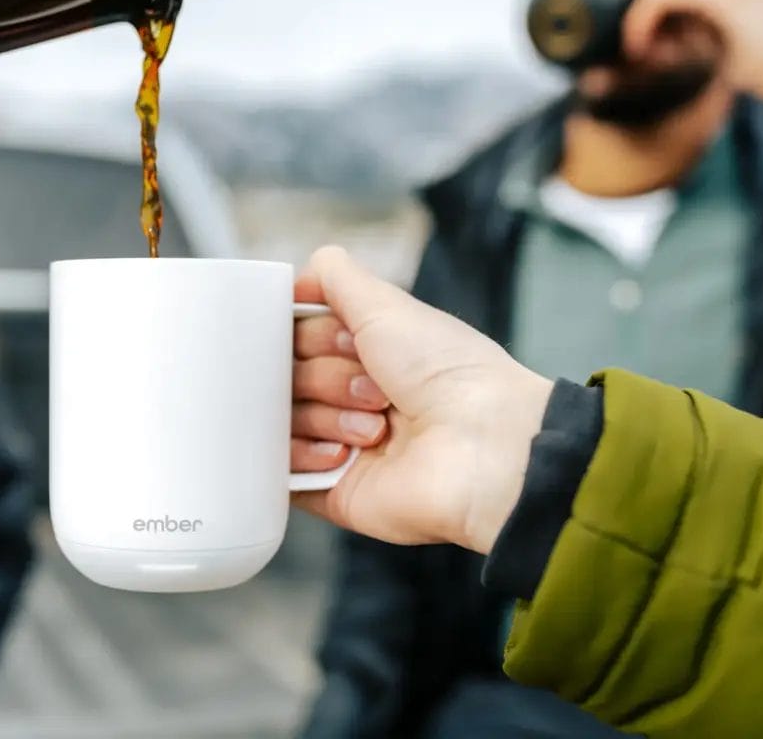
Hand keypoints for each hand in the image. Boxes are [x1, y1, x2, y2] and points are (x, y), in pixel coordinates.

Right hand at [289, 247, 552, 554]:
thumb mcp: (387, 306)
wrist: (481, 448)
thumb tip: (300, 273)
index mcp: (367, 353)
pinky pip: (281, 470)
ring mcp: (338, 444)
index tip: (348, 339)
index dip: (313, 335)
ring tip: (377, 428)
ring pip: (282, 419)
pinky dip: (306, 455)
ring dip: (326, 416)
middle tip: (373, 386)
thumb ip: (335, 279)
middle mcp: (351, 398)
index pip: (298, 336)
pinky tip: (347, 454)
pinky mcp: (330, 489)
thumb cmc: (449, 375)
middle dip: (325, 377)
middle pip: (287, 376)